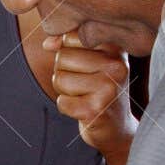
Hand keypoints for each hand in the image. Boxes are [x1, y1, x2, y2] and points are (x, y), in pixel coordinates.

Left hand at [40, 31, 135, 161]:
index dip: (67, 53)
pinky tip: (84, 109)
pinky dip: (67, 107)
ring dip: (65, 91)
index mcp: (115, 47)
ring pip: (60, 79)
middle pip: (62, 57)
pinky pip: (61, 102)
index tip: (84, 66)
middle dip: (64, 73)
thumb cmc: (100, 89)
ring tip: (84, 96)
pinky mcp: (95, 110)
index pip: (69, 37)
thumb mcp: (91, 59)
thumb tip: (47, 44)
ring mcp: (108, 88)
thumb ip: (67, 44)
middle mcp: (116, 65)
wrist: (117, 126)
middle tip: (84, 85)